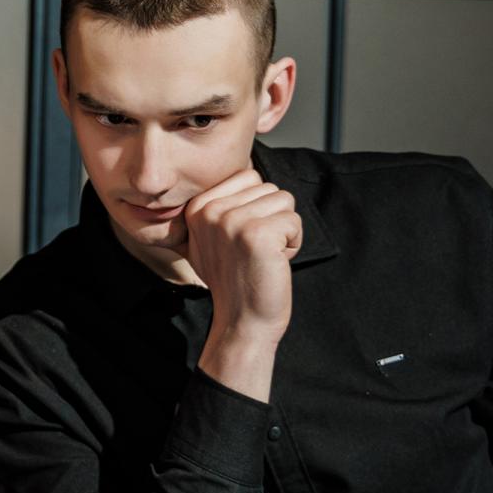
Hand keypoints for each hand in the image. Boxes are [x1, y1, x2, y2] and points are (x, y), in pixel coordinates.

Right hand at [185, 167, 301, 400]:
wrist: (242, 321)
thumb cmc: (235, 279)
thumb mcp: (214, 239)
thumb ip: (222, 206)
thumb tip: (248, 171)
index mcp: (198, 207)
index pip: (249, 177)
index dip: (257, 208)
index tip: (242, 240)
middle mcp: (210, 210)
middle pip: (268, 187)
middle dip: (272, 218)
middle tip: (254, 252)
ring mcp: (232, 221)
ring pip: (284, 200)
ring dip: (283, 230)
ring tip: (263, 256)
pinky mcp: (256, 234)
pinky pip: (294, 221)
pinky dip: (293, 244)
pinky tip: (274, 263)